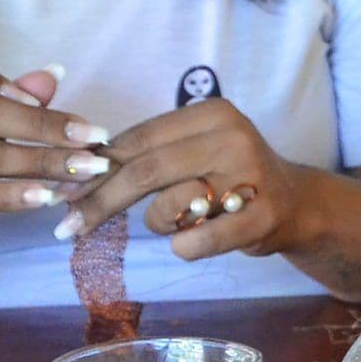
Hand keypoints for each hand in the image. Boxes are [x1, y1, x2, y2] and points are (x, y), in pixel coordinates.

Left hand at [58, 97, 310, 261]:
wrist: (297, 204)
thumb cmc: (230, 176)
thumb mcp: (195, 149)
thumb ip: (148, 152)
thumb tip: (76, 169)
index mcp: (212, 113)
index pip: (138, 138)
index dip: (95, 166)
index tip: (63, 191)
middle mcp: (233, 138)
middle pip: (144, 171)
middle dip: (99, 201)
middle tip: (68, 227)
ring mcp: (250, 178)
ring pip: (166, 209)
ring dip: (158, 224)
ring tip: (182, 222)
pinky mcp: (261, 217)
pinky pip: (195, 242)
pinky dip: (184, 248)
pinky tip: (194, 241)